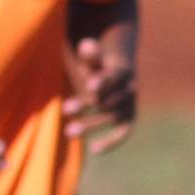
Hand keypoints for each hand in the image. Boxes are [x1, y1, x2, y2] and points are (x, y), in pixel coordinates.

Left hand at [63, 37, 136, 155]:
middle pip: (108, 97)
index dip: (103, 81)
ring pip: (112, 116)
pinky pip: (123, 132)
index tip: (89, 86)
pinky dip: (112, 142)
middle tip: (65, 109)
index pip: (113, 76)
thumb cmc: (99, 65)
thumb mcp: (93, 58)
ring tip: (68, 131)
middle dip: (86, 103)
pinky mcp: (128, 118)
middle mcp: (130, 89)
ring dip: (92, 124)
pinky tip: (94, 150)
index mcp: (122, 70)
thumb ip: (89, 55)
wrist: (117, 74)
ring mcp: (130, 104)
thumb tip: (87, 44)